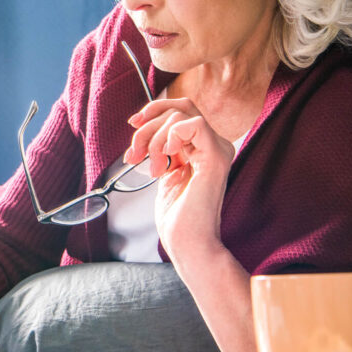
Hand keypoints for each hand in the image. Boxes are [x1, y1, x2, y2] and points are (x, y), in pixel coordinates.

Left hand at [124, 98, 234, 265]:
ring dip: (154, 140)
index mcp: (203, 147)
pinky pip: (195, 124)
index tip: (133, 123)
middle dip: (147, 127)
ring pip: (179, 117)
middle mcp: (214, 145)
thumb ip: (162, 148)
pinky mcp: (216, 158)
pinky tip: (167, 157)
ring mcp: (218, 149)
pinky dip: (172, 135)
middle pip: (178, 109)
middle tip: (134, 155)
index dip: (155, 110)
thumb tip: (142, 126)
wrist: (187, 242)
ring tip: (153, 168)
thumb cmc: (177, 216)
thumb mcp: (164, 171)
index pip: (181, 110)